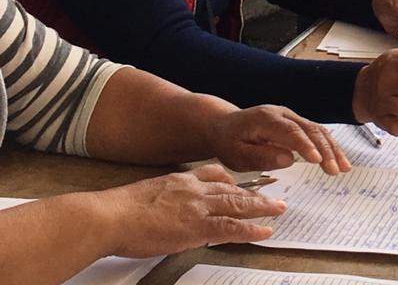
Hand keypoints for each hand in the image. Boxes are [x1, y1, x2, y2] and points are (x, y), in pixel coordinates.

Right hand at [100, 164, 284, 257]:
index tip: (241, 184)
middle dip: (254, 194)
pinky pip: (232, 228)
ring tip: (279, 210)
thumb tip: (166, 212)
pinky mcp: (197, 227)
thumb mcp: (146, 196)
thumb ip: (163, 200)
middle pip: (232, 189)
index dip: (231, 181)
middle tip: (273, 197)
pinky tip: (264, 231)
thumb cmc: (119, 211)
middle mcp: (194, 189)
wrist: (110, 216)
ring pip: (238, 205)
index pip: (213, 175)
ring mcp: (198, 207)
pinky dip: (251, 230)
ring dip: (261, 208)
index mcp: (180, 181)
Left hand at [205, 106, 349, 175]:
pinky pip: (316, 132)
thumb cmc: (229, 142)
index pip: (291, 132)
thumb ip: (260, 157)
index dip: (306, 145)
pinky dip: (328, 146)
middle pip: (310, 129)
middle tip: (335, 170)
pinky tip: (338, 159)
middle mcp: (283, 114)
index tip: (317, 161)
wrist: (225, 125)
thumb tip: (288, 159)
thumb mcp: (236, 155)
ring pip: (318, 130)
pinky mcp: (296, 123)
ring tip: (344, 168)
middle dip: (326, 150)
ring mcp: (291, 116)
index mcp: (266, 119)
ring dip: (332, 148)